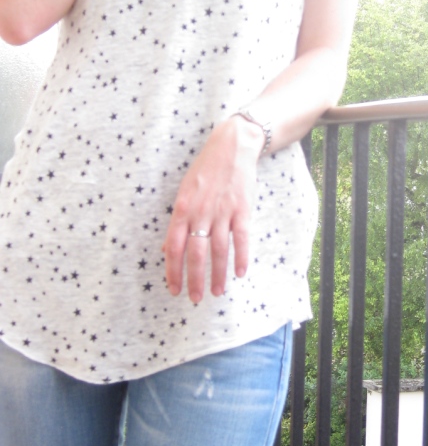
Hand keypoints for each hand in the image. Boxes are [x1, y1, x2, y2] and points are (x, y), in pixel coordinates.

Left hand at [162, 117, 263, 302]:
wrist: (231, 147)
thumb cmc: (205, 170)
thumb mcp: (184, 193)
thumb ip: (177, 222)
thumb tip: (167, 248)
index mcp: (182, 209)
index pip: (174, 247)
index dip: (173, 271)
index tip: (174, 290)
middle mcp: (200, 212)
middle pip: (195, 253)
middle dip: (194, 279)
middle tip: (195, 298)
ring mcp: (222, 211)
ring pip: (218, 250)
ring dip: (217, 274)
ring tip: (216, 292)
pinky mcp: (242, 209)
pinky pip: (241, 238)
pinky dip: (241, 257)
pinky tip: (240, 273)